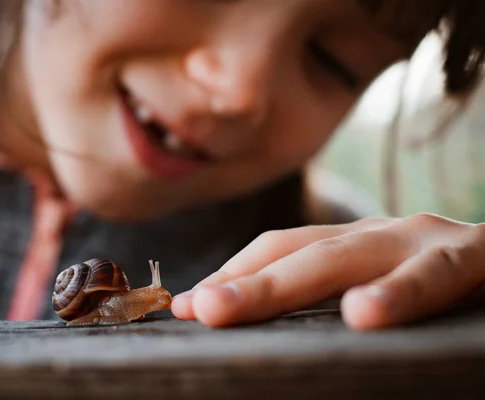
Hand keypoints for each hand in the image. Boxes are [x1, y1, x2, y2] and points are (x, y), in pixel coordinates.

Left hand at [171, 213, 484, 329]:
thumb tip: (260, 333)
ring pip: (349, 256)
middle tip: (199, 308)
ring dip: (287, 282)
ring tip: (237, 307)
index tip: (187, 306)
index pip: (279, 250)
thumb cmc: (441, 288)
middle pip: (299, 253)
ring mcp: (422, 240)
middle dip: (245, 281)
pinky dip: (399, 292)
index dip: (233, 274)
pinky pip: (435, 273)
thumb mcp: (377, 290)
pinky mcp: (476, 255)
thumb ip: (323, 303)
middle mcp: (379, 235)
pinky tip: (365, 313)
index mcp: (352, 244)